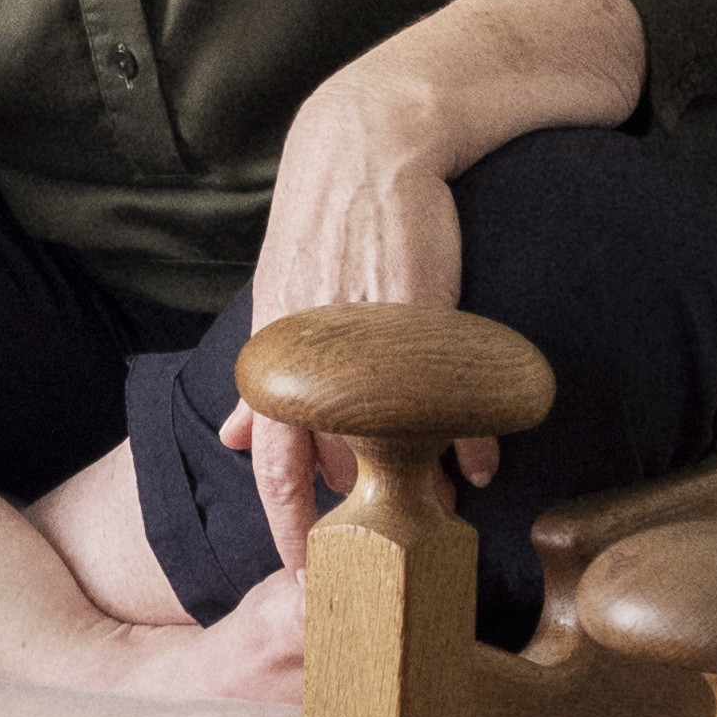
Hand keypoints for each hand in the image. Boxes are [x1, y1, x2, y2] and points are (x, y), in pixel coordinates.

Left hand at [219, 77, 500, 574]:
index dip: (290, 528)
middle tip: (389, 551)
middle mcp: (319, 349)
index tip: (306, 576)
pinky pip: (451, 401)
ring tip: (444, 510)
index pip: (276, 467)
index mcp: (277, 350)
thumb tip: (233, 441)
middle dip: (365, 515)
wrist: (374, 140)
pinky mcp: (428, 313)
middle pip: (341, 465)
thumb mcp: (277, 297)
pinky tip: (482, 458)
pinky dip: (470, 439)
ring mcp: (374, 334)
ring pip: (399, 440)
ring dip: (424, 483)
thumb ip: (263, 375)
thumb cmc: (326, 225)